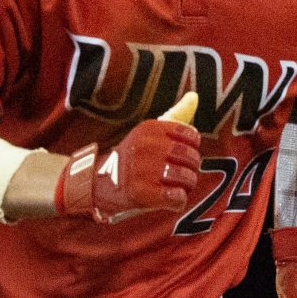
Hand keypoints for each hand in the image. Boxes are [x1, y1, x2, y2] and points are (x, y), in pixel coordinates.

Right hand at [54, 92, 202, 222]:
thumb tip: (194, 96)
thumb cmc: (136, 156)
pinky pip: (177, 198)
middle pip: (191, 158)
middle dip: (190, 168)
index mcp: (150, 128)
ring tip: (174, 186)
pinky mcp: (141, 193)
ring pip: (187, 178)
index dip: (191, 148)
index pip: (191, 136)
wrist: (102, 182)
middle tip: (178, 174)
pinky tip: (169, 198)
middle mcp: (146, 147)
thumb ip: (176, 114)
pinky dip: (178, 201)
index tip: (179, 154)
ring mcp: (142, 171)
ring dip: (185, 186)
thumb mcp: (151, 132)